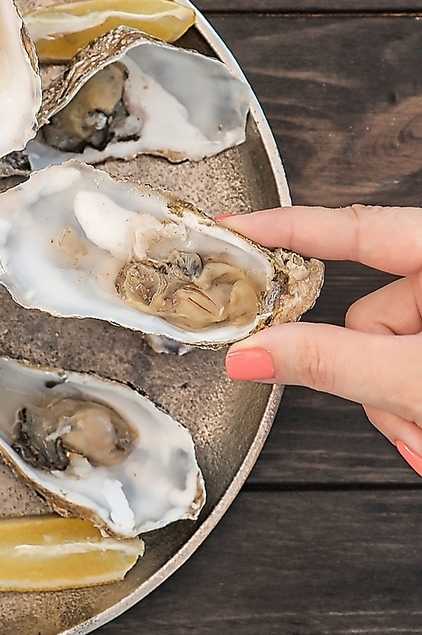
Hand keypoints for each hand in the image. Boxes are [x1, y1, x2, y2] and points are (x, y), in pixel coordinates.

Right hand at [222, 205, 421, 475]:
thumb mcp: (415, 377)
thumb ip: (330, 362)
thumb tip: (248, 355)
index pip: (352, 227)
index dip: (285, 226)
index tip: (232, 227)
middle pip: (366, 314)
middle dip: (369, 372)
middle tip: (399, 407)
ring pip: (383, 351)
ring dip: (393, 400)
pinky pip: (404, 367)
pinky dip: (410, 404)